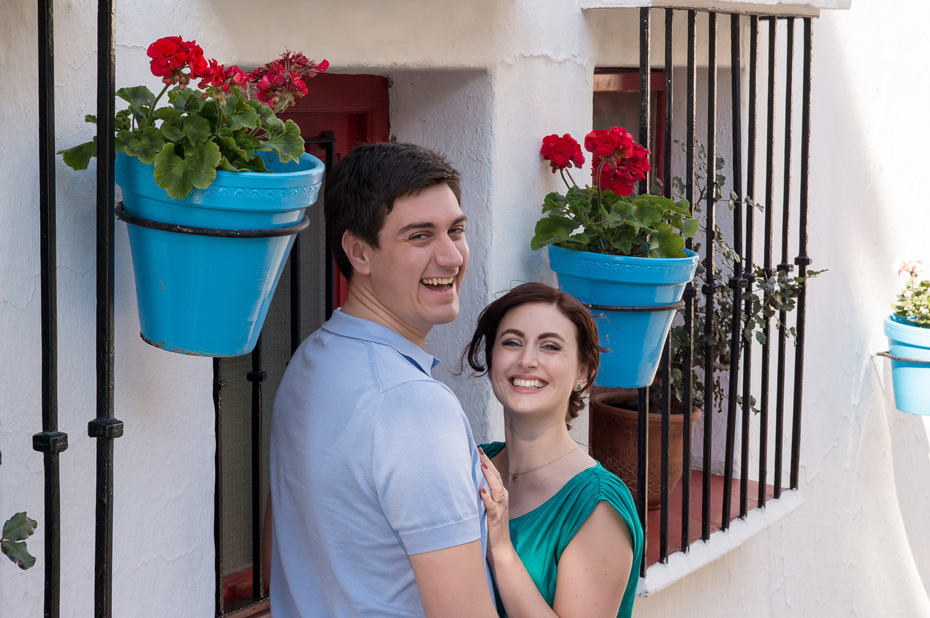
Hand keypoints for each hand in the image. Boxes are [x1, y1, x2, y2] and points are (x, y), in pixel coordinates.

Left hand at [478, 447, 511, 567]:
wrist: (500, 549)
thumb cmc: (491, 528)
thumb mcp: (487, 508)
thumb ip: (482, 496)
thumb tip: (468, 482)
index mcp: (500, 495)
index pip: (494, 474)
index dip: (487, 462)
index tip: (479, 450)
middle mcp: (502, 499)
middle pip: (496, 477)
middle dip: (487, 463)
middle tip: (479, 451)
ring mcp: (500, 509)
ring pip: (496, 489)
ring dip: (489, 476)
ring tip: (481, 465)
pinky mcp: (495, 519)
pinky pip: (492, 507)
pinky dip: (487, 499)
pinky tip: (482, 491)